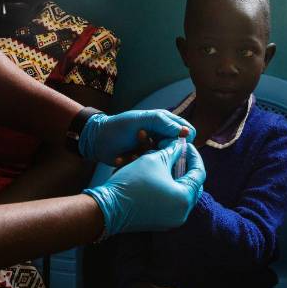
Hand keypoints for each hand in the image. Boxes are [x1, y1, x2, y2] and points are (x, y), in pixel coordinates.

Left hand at [78, 110, 194, 164]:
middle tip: (145, 149)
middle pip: (178, 149)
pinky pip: (152, 167)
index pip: (188, 132)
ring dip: (148, 158)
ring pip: (165, 160)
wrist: (98, 140)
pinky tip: (126, 158)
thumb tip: (187, 132)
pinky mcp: (147, 161)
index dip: (181, 140)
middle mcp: (164, 136)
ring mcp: (155, 150)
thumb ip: (164, 122)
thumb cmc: (118, 126)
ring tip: (132, 153)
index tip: (164, 143)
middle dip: (163, 152)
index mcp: (166, 122)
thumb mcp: (141, 120)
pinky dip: (138, 163)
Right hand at [83, 140, 204, 235]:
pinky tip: (160, 176)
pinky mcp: (160, 223)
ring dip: (177, 177)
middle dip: (187, 167)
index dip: (193, 155)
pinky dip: (169, 188)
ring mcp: (171, 220)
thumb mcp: (154, 160)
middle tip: (180, 154)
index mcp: (185, 198)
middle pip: (193, 185)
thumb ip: (172, 152)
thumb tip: (179, 146)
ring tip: (169, 163)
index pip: (199, 173)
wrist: (107, 207)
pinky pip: (171, 202)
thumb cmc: (132, 182)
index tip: (185, 144)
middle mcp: (182, 213)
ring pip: (182, 194)